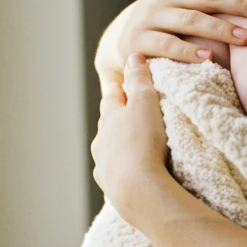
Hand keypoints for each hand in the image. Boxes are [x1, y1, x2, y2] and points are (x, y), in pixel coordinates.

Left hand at [90, 54, 169, 221]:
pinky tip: (134, 175)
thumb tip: (132, 55)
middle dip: (120, 120)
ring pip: (110, 152)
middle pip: (109, 126)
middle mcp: (100, 143)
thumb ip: (140, 79)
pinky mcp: (112, 189)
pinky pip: (116, 175)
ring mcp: (104, 167)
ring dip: (121, 148)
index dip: (121, 90)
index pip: (112, 98)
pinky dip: (124, 171)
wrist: (139, 191)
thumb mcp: (146, 103)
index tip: (128, 86)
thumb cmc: (143, 143)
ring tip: (137, 149)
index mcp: (108, 119)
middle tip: (135, 117)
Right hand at [94, 0, 246, 91]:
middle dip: (242, 5)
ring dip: (220, 29)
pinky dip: (187, 51)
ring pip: (189, 20)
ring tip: (246, 37)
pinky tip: (208, 57)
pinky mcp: (138, 42)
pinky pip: (165, 46)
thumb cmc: (171, 13)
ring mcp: (152, 18)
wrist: (125, 38)